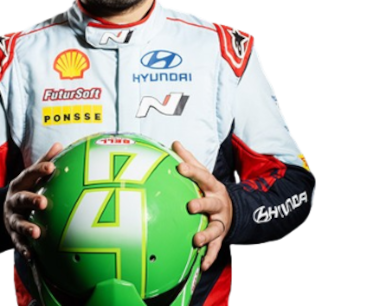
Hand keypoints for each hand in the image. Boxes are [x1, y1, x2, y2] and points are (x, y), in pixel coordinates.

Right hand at [3, 143, 62, 259]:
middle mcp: (14, 200)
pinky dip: (24, 249)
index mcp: (20, 183)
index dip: (40, 170)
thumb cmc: (27, 188)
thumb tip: (60, 144)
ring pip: (18, 223)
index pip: (30, 174)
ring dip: (27, 228)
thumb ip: (45, 161)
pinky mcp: (12, 234)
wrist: (4, 209)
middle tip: (44, 203)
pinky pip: (17, 243)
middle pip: (22, 199)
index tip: (52, 167)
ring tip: (36, 233)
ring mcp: (12, 218)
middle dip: (32, 200)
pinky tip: (32, 255)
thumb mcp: (32, 175)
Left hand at [172, 141, 232, 271]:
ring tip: (196, 240)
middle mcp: (217, 203)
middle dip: (201, 204)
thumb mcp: (202, 173)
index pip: (201, 176)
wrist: (231, 208)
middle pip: (211, 203)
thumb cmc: (208, 188)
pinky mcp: (220, 236)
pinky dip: (210, 256)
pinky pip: (215, 248)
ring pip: (215, 228)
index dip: (190, 171)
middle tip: (190, 206)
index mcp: (211, 185)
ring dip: (206, 234)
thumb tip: (174, 142)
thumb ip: (188, 160)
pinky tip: (202, 265)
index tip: (179, 167)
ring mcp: (220, 221)